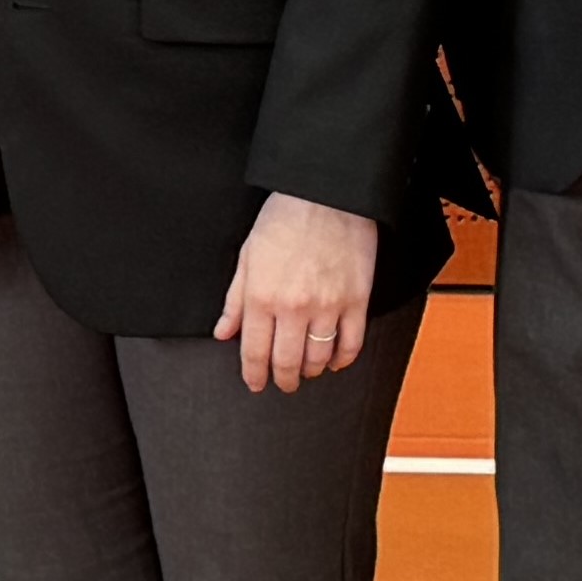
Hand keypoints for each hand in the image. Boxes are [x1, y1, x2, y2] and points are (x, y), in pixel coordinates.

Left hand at [214, 193, 379, 393]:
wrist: (327, 196)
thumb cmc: (284, 219)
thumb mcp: (248, 257)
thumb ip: (235, 300)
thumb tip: (224, 332)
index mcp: (262, 296)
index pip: (255, 352)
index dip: (254, 375)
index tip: (256, 384)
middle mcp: (294, 307)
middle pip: (287, 362)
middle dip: (283, 380)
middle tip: (283, 383)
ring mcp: (328, 306)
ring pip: (319, 358)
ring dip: (311, 371)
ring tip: (307, 370)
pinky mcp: (357, 301)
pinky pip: (351, 343)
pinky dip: (342, 359)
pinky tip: (335, 361)